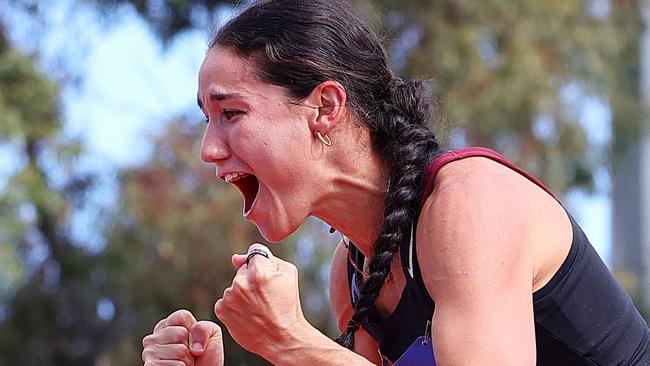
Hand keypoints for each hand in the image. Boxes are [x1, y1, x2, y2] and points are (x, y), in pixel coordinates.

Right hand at [142, 309, 223, 365]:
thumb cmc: (205, 356)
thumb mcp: (211, 334)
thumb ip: (204, 328)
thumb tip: (193, 346)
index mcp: (166, 325)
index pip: (181, 316)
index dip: (194, 330)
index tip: (194, 340)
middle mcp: (154, 337)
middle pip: (180, 334)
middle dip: (191, 347)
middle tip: (190, 356)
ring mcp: (149, 353)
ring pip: (179, 351)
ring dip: (188, 361)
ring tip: (185, 364)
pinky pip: (176, 365)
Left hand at [215, 244, 308, 358]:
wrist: (283, 338)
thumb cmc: (288, 305)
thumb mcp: (288, 274)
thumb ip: (266, 257)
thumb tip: (236, 258)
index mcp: (259, 271)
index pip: (254, 253)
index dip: (263, 264)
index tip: (268, 278)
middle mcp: (241, 283)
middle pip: (243, 271)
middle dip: (252, 279)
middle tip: (266, 297)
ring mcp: (230, 297)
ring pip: (234, 287)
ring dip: (243, 293)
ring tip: (258, 308)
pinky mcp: (221, 310)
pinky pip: (226, 300)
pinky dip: (234, 306)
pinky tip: (248, 314)